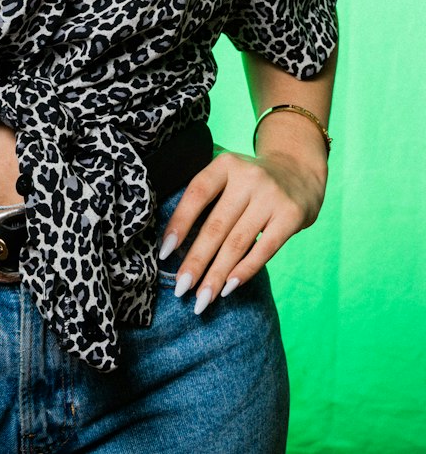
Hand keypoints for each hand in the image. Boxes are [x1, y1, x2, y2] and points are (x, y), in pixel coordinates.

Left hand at [157, 147, 327, 314]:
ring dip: (217, 274)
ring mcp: (271, 197)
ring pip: (237, 243)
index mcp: (226, 164)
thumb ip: (208, 199)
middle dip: (196, 261)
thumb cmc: (250, 183)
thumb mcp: (228, 176)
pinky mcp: (291, 216)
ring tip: (202, 298)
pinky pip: (264, 249)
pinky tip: (228, 288)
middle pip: (216, 226)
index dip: (179, 223)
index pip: (197, 194)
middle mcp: (249, 177)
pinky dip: (244, 271)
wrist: (298, 172)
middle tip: (180, 288)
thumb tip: (176, 246)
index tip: (164, 253)